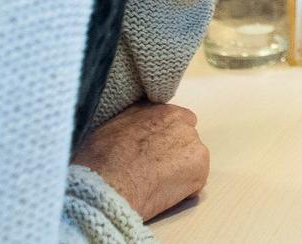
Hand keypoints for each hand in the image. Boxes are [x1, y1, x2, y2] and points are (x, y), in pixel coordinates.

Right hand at [72, 102, 209, 219]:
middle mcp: (183, 122)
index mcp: (163, 108)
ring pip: (191, 160)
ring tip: (154, 184)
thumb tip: (137, 126)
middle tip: (152, 169)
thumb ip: (135, 120)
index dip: (163, 138)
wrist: (107, 183)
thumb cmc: (101, 158)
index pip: (174, 121)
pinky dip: (183, 189)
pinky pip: (195, 182)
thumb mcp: (113, 124)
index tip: (152, 150)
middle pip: (184, 140)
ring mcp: (195, 145)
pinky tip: (161, 193)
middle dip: (173, 153)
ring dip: (179, 170)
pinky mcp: (200, 169)